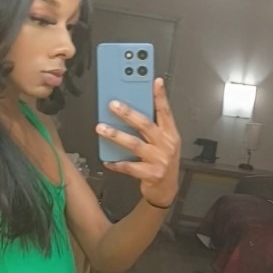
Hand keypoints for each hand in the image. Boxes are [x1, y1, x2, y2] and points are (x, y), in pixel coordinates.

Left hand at [96, 78, 180, 206]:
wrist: (166, 191)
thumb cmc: (161, 163)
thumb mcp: (163, 143)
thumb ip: (152, 127)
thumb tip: (132, 110)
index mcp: (171, 134)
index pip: (165, 112)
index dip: (160, 96)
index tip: (155, 81)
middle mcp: (167, 145)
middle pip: (146, 125)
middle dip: (128, 113)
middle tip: (113, 105)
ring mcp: (159, 160)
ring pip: (134, 144)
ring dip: (116, 135)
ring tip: (101, 128)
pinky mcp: (151, 174)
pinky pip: (129, 167)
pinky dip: (116, 163)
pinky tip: (106, 160)